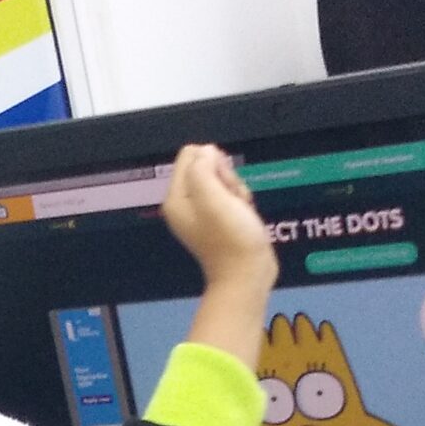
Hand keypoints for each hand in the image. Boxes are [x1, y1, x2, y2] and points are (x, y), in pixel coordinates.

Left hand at [162, 143, 277, 293]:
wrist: (248, 274)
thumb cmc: (231, 236)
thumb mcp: (212, 196)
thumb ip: (203, 168)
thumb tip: (207, 152)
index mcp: (176, 198)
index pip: (191, 155)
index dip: (213, 164)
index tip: (222, 186)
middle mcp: (185, 204)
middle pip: (208, 167)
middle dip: (226, 178)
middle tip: (233, 200)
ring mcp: (203, 213)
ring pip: (223, 180)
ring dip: (236, 190)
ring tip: (241, 210)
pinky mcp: (220, 219)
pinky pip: (231, 196)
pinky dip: (241, 201)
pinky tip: (246, 215)